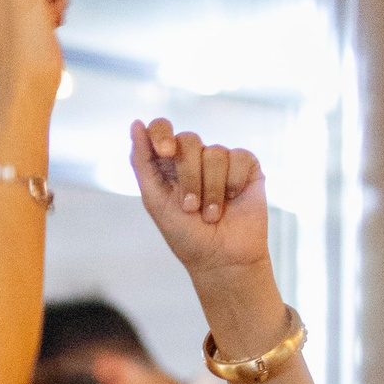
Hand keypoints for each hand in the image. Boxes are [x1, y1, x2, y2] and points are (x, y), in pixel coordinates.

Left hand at [130, 119, 270, 286]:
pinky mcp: (247, 166)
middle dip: (188, 177)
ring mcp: (222, 160)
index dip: (162, 133)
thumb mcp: (155, 201)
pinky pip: (239, 157)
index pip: (161, 128)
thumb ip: (142, 163)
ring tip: (211, 215)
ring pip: (214, 152)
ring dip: (210, 189)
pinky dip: (233, 184)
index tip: (165, 152)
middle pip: (188, 140)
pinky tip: (233, 201)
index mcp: (168, 163)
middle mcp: (195, 157)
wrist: (221, 260)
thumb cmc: (186, 235)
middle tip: (190, 208)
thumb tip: (136, 123)